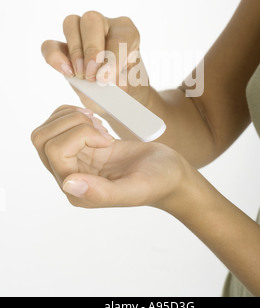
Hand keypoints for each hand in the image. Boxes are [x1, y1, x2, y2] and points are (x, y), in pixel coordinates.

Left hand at [31, 105, 188, 209]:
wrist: (169, 173)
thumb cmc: (158, 182)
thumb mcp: (135, 188)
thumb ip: (101, 192)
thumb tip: (67, 184)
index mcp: (77, 191)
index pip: (53, 150)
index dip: (79, 135)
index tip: (108, 140)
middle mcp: (69, 177)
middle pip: (41, 138)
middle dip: (71, 123)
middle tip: (101, 129)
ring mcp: (73, 161)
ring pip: (48, 128)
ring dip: (73, 118)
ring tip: (101, 127)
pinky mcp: (80, 147)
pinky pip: (60, 123)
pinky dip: (75, 114)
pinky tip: (98, 124)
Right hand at [41, 12, 150, 115]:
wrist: (119, 95)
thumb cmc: (128, 85)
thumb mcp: (131, 85)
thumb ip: (120, 80)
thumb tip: (101, 77)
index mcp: (126, 32)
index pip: (120, 36)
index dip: (112, 57)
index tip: (106, 78)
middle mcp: (104, 26)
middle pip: (92, 20)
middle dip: (91, 48)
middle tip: (92, 74)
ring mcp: (81, 35)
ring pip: (71, 24)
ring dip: (75, 51)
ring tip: (81, 74)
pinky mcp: (63, 49)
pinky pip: (50, 45)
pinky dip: (54, 57)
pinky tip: (66, 72)